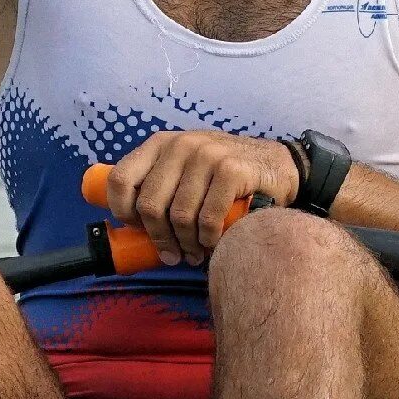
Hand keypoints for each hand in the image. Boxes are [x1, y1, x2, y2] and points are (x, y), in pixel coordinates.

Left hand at [105, 131, 299, 266]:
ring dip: (186, 244)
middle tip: (173, 254)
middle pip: (149, 205)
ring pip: (178, 216)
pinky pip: (207, 219)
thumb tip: (129, 229)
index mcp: (161, 144)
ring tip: (195, 253)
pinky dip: (208, 239)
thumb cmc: (223, 177)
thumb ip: (160, 186)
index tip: (138, 229)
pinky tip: (213, 242)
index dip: (123, 211)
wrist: (278, 165)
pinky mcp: (231, 170)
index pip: (120, 179)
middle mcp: (180, 145)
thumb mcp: (186, 170)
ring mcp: (206, 154)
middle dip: (159, 238)